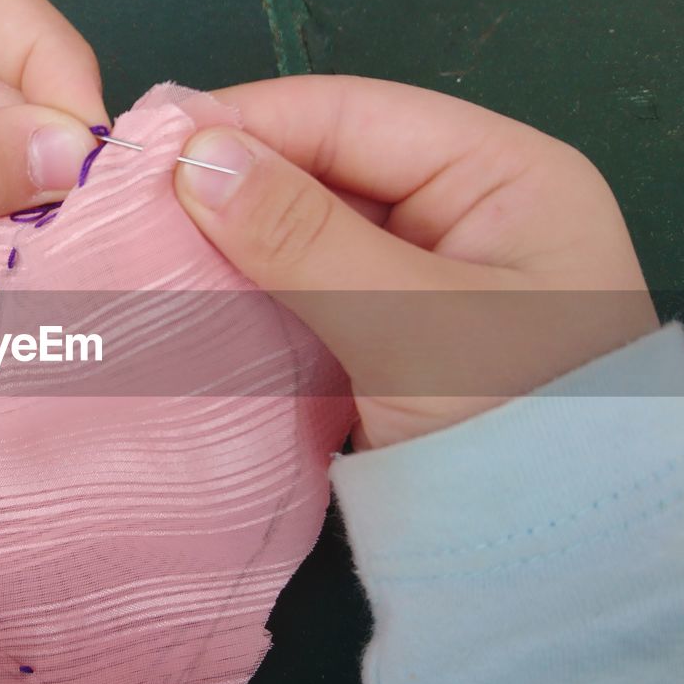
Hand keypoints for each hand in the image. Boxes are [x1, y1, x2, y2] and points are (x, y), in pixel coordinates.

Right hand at [173, 76, 659, 448]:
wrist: (552, 569)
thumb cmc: (511, 427)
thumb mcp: (412, 324)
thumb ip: (301, 235)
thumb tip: (191, 153)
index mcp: (505, 175)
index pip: (357, 114)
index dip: (251, 120)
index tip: (152, 139)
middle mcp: (464, 211)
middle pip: (328, 167)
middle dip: (235, 180)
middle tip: (131, 194)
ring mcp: (420, 276)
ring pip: (306, 230)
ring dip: (233, 237)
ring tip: (144, 236)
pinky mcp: (384, 334)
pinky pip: (305, 288)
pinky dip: (250, 289)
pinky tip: (188, 289)